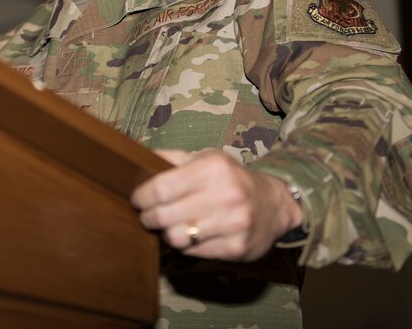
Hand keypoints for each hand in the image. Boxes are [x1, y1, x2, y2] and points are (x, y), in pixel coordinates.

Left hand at [130, 148, 302, 261]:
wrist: (274, 205)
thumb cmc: (231, 179)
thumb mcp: (206, 159)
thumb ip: (172, 159)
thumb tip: (137, 160)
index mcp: (214, 168)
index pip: (161, 188)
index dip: (142, 197)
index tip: (137, 199)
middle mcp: (225, 195)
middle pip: (164, 216)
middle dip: (148, 217)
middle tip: (146, 215)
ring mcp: (233, 224)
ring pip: (176, 238)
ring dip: (166, 233)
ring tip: (170, 225)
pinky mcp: (237, 248)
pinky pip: (194, 252)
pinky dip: (186, 245)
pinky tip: (191, 234)